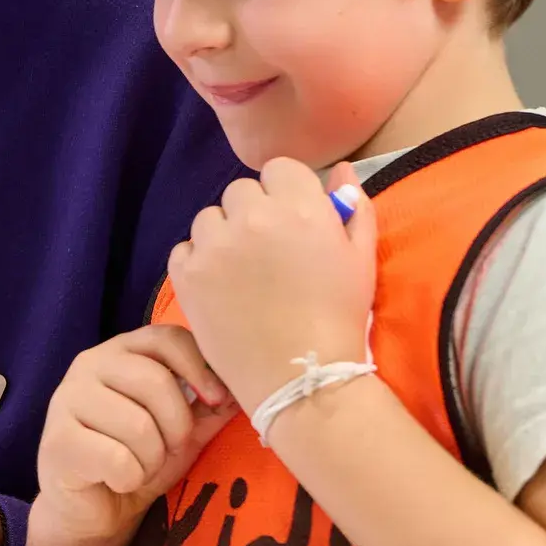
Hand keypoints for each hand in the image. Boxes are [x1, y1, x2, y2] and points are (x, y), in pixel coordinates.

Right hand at [32, 325, 235, 545]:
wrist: (92, 509)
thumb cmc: (138, 459)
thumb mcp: (183, 430)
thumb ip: (211, 405)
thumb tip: (248, 386)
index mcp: (120, 352)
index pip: (167, 337)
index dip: (200, 367)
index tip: (217, 400)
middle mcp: (88, 364)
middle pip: (155, 381)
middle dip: (176, 428)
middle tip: (167, 449)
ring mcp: (67, 399)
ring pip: (138, 426)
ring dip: (151, 459)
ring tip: (138, 465)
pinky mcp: (58, 440)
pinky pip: (117, 459)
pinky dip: (129, 479)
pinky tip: (114, 479)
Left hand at [167, 158, 376, 407]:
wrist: (301, 376)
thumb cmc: (338, 317)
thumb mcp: (360, 259)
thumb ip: (354, 208)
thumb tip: (340, 171)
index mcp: (299, 207)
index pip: (279, 169)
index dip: (286, 194)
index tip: (292, 223)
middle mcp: (253, 217)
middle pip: (241, 191)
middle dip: (254, 214)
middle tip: (269, 254)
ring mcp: (215, 245)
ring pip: (209, 217)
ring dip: (223, 236)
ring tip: (245, 274)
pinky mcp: (187, 273)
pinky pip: (185, 249)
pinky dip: (198, 262)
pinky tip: (222, 288)